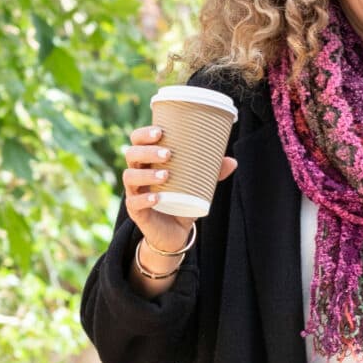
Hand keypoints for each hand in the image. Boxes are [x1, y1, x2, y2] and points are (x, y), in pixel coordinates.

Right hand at [122, 121, 237, 254]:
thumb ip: (212, 173)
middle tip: (168, 153)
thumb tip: (232, 161)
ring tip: (166, 175)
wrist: (175, 232)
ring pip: (129, 177)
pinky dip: (145, 199)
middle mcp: (137, 173)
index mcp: (148, 161)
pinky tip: (156, 197)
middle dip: (147, 151)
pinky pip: (134, 202)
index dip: (144, 134)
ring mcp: (134, 192)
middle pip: (131, 155)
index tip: (160, 131)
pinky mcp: (136, 211)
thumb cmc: (182, 201)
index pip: (137, 141)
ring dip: (147, 174)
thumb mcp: (198, 186)